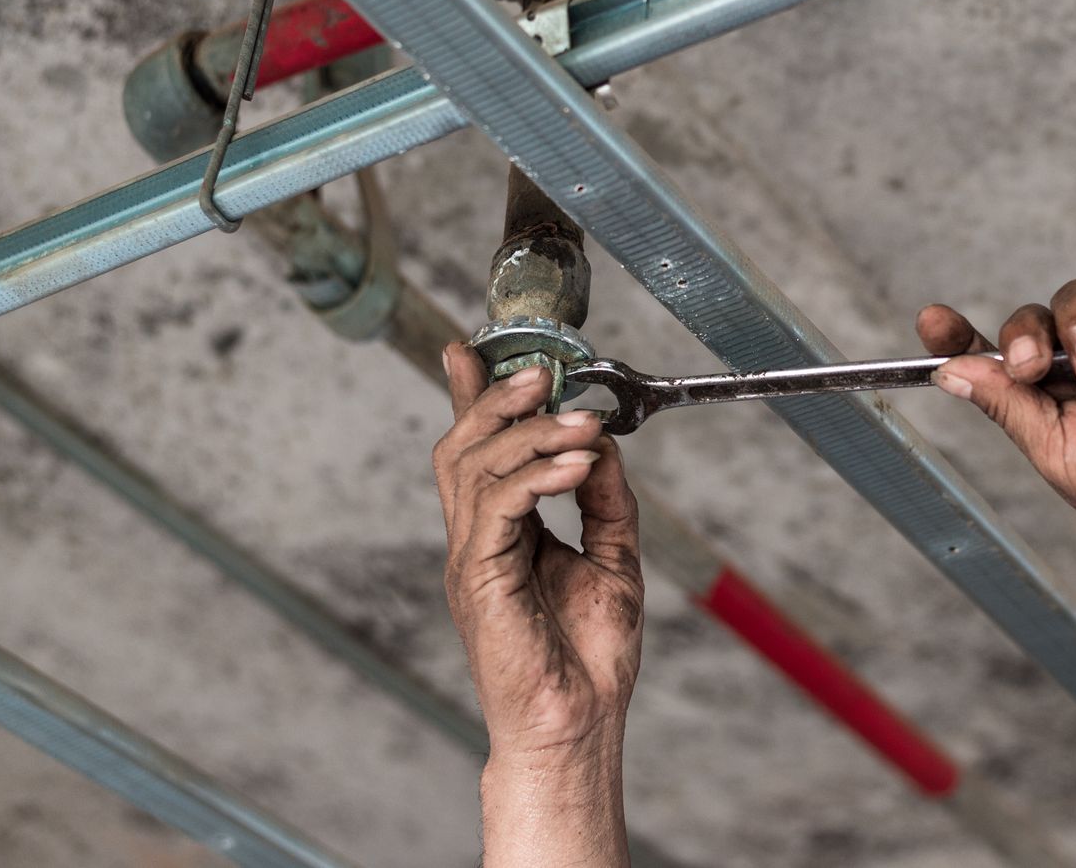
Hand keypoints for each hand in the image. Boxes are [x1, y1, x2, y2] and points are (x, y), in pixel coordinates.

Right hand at [434, 346, 643, 766]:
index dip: (470, 398)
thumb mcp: (612, 557)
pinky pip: (496, 507)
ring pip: (473, 466)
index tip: (470, 350)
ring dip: (529, 432)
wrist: (578, 725)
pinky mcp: (479, 579)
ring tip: (580, 423)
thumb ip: (604, 498)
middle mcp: (477, 540)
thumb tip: (599, 442)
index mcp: (501, 534)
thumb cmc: (589, 657)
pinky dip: (535, 475)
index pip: (477, 451)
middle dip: (497, 399)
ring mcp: (472, 559)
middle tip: (543, 373)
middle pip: (462, 447)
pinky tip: (575, 464)